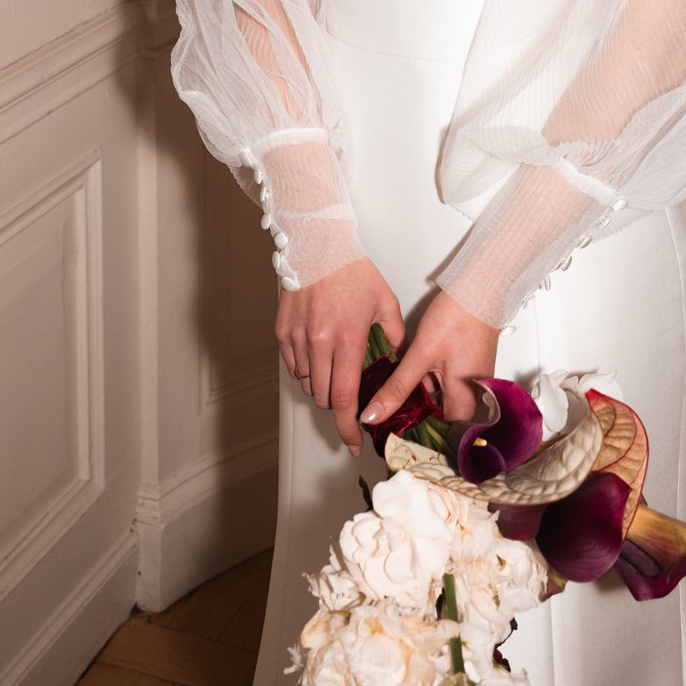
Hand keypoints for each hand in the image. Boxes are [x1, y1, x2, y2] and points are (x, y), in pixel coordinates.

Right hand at [276, 257, 403, 456]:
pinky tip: (318, 352)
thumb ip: (394, 336)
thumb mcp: (385, 302)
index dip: (348, 426)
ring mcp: (297, 338)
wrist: (318, 244)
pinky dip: (305, 367)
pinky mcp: (282, 331)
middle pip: (323, 397)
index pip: (343, 399)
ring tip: (334, 364)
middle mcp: (319, 343)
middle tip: (349, 395)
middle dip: (337, 404)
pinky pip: (293, 365)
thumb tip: (402, 360)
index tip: (353, 441)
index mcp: (347, 339)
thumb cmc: (352, 270)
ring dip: (321, 384)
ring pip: (307, 383)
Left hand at [358, 289, 499, 433]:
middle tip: (384, 417)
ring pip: (439, 402)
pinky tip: (405, 378)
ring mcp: (470, 382)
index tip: (390, 436)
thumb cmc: (458, 318)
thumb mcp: (421, 355)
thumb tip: (373, 415)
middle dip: (412, 418)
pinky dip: (425, 385)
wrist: (478, 289)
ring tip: (389, 399)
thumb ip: (397, 388)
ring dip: (417, 400)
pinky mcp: (465, 369)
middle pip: (439, 420)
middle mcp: (472, 397)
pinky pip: (443, 386)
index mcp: (465, 401)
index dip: (415, 438)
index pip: (440, 436)